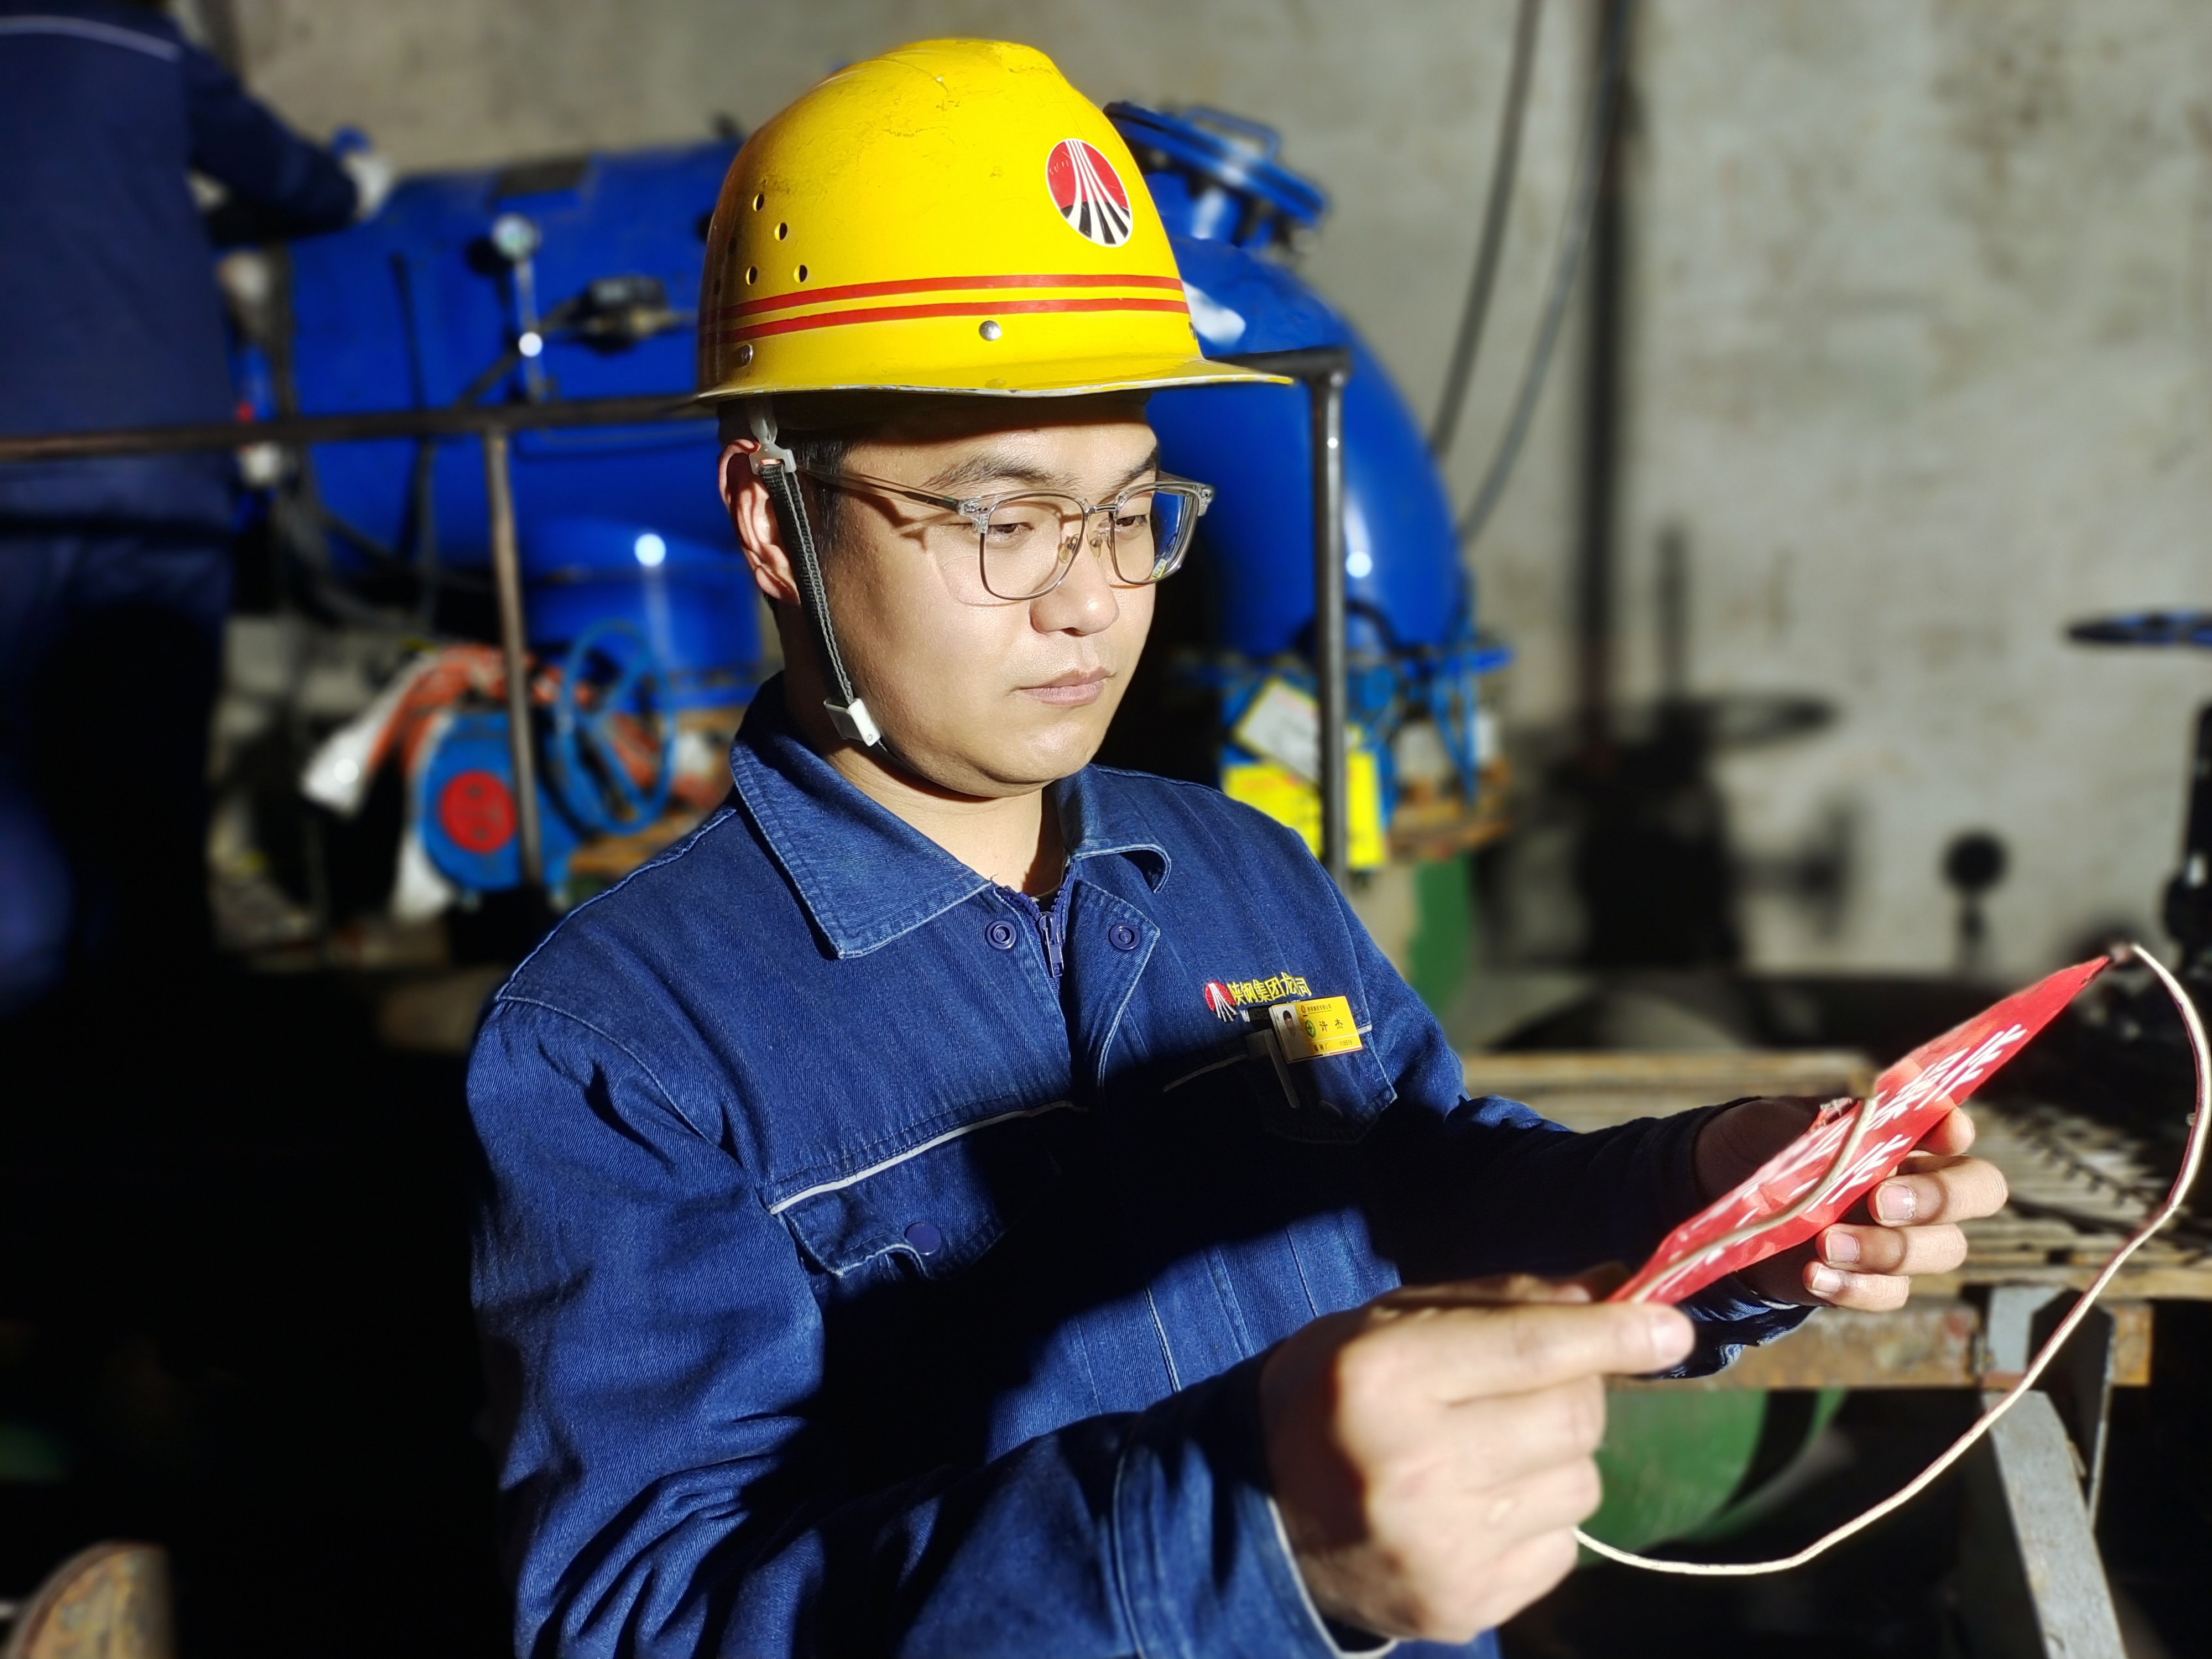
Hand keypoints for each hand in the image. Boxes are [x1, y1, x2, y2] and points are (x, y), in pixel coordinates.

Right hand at [1260, 1274, 1693, 1642]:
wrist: (1258, 1513)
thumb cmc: (1334, 1395)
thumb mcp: (1393, 1322)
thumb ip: (1504, 1303)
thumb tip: (1617, 1291)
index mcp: (1384, 1376)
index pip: (1533, 1349)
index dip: (1614, 1335)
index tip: (1672, 1327)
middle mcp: (1413, 1466)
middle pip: (1575, 1418)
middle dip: (1579, 1390)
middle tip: (1536, 1387)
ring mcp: (1442, 1548)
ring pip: (1582, 1484)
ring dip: (1559, 1458)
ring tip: (1492, 1452)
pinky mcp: (1465, 1606)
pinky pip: (1563, 1546)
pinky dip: (1541, 1517)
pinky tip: (1482, 1505)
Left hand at [1692, 1097, 2010, 1310]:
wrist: (1723, 1195)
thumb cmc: (1765, 1145)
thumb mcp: (1778, 1123)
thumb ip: (1822, 1126)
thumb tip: (1861, 1127)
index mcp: (1901, 1134)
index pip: (1952, 1126)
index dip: (1956, 1128)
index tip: (1945, 1131)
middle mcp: (1917, 1183)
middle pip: (1978, 1192)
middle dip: (1939, 1199)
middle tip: (1880, 1202)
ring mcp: (1901, 1234)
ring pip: (1943, 1249)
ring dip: (1890, 1249)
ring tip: (1827, 1243)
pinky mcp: (1872, 1278)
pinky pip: (1891, 1292)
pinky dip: (1856, 1288)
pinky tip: (1813, 1275)